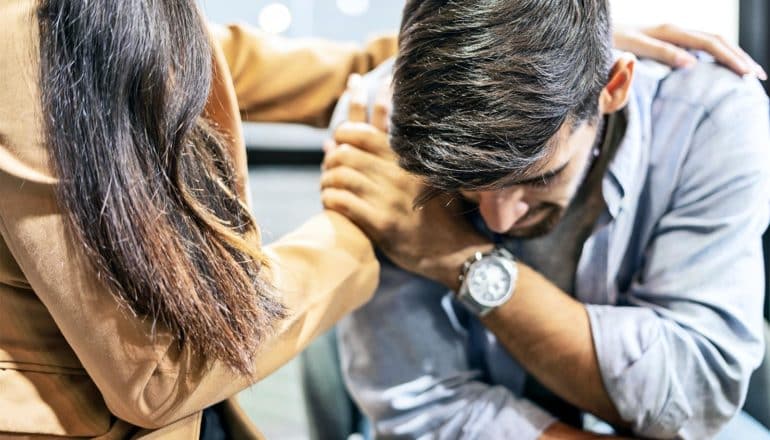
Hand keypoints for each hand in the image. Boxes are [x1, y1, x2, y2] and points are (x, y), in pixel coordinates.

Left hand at [321, 75, 490, 288]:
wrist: (451, 249)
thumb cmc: (432, 211)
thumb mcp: (419, 176)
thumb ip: (384, 156)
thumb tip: (342, 137)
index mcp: (407, 160)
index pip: (364, 133)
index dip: (343, 134)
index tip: (338, 142)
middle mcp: (399, 175)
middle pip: (347, 154)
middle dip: (330, 159)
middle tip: (328, 168)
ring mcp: (390, 199)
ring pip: (342, 177)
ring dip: (327, 181)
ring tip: (327, 187)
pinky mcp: (383, 223)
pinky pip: (343, 202)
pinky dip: (330, 200)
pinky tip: (331, 202)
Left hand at [614, 24, 766, 78]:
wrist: (594, 33)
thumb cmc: (606, 44)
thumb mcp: (629, 48)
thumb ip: (658, 53)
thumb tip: (691, 63)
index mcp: (665, 33)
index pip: (706, 44)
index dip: (729, 58)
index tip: (744, 74)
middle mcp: (671, 30)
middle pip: (714, 40)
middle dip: (738, 57)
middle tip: (757, 76)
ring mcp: (671, 34)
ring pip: (711, 40)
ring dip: (733, 56)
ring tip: (751, 73)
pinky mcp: (668, 40)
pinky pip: (700, 45)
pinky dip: (719, 56)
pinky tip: (727, 69)